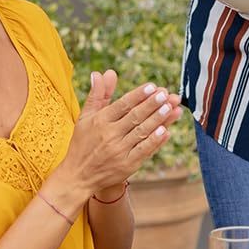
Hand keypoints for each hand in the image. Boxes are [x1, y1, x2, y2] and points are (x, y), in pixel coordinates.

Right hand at [54, 73, 180, 197]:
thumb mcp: (85, 117)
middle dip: (151, 105)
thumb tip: (102, 72)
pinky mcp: (127, 166)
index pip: (122, 105)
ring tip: (170, 108)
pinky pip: (144, 151)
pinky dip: (155, 141)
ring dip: (157, 120)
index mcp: (100, 121)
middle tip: (166, 94)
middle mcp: (109, 135)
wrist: (78, 176)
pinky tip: (166, 131)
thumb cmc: (83, 143)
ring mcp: (119, 151)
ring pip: (142, 132)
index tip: (152, 86)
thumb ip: (98, 95)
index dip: (138, 95)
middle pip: (134, 117)